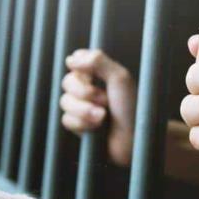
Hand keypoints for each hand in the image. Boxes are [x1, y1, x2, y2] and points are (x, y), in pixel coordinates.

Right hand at [60, 49, 136, 165]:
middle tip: (104, 100)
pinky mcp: (78, 125)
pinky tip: (96, 128)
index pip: (76, 61)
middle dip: (84, 93)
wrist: (133, 140)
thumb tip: (71, 58)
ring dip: (84, 110)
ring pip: (65, 102)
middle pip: (67, 82)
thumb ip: (97, 61)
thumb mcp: (119, 78)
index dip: (82, 70)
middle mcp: (88, 88)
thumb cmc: (131, 108)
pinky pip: (66, 120)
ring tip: (103, 117)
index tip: (94, 76)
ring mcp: (81, 107)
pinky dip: (82, 124)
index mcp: (99, 74)